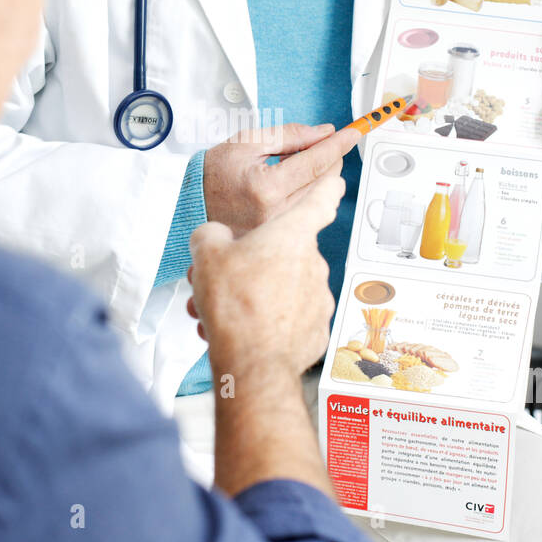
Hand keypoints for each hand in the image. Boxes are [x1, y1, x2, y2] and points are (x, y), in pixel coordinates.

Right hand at [186, 173, 344, 385]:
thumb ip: (212, 235)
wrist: (252, 361)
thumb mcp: (207, 255)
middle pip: (287, 252)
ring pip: (285, 288)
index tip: (335, 180)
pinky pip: (291, 318)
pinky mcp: (317, 330)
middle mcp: (314, 263)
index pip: (321, 199)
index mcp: (294, 235)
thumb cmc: (236, 304)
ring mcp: (320, 299)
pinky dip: (270, 322)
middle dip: (256, 263)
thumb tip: (215, 237)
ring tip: (225, 312)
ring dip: (258, 294)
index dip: (326, 186)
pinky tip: (245, 331)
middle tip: (225, 279)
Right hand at [202, 121, 360, 235]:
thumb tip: (322, 133)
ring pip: (320, 197)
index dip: (338, 144)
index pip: (316, 162)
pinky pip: (308, 211)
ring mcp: (278, 229)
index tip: (353, 133)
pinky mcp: (279, 238)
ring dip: (321, 176)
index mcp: (267, 188)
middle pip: (325, 182)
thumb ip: (288, 135)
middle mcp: (275, 212)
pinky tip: (295, 184)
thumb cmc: (211, 174)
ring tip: (301, 164)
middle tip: (327, 144)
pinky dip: (309, 193)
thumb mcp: (247, 141)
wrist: (191, 205)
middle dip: (332, 158)